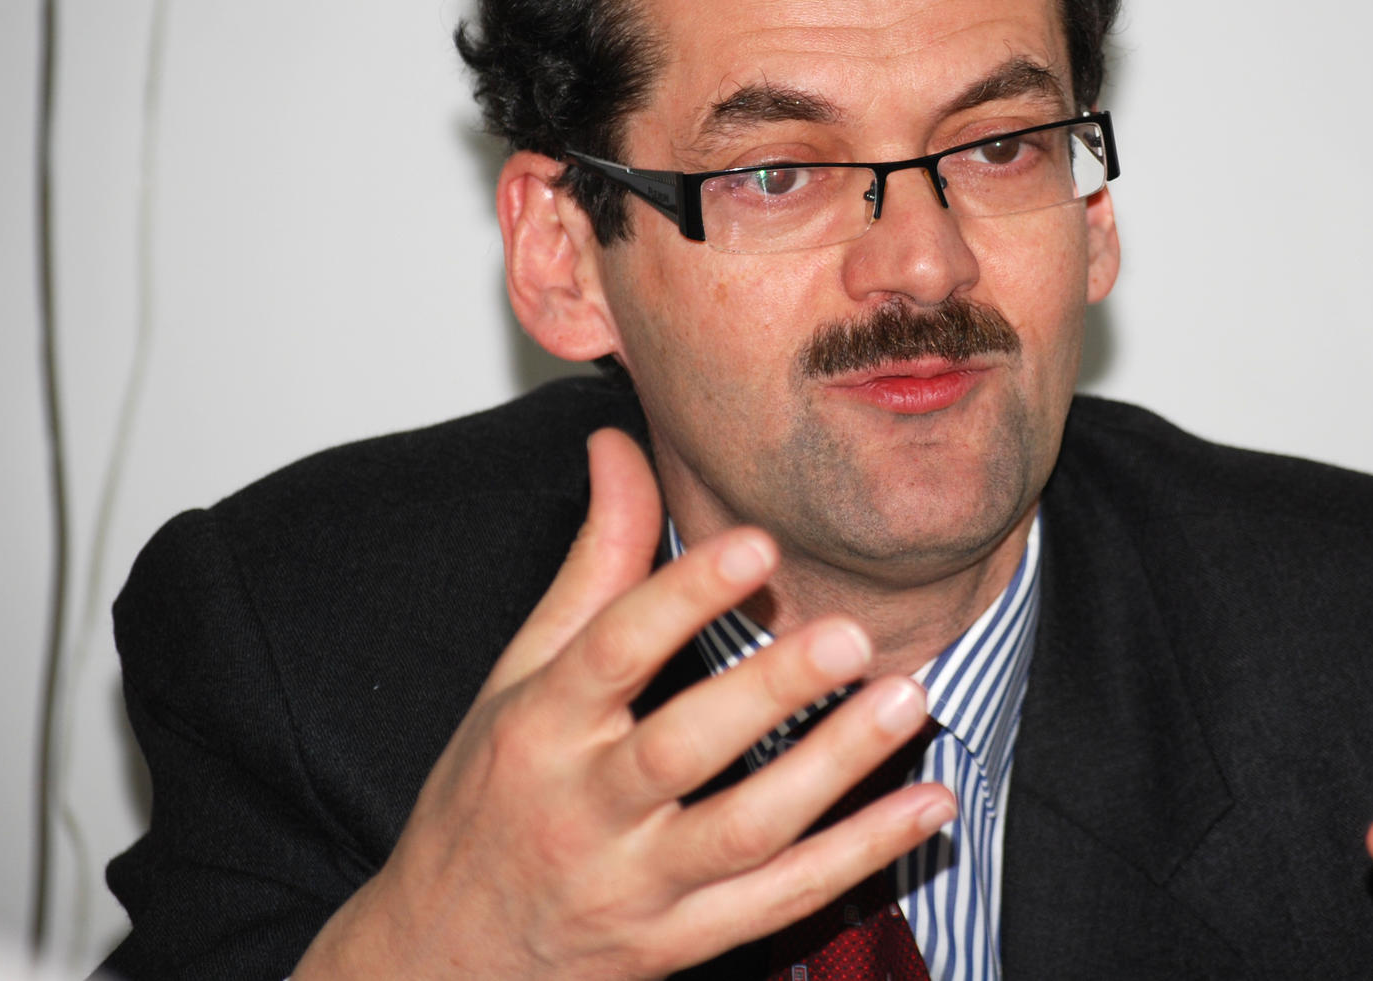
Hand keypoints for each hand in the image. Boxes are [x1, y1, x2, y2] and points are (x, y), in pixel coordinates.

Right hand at [294, 429, 955, 980]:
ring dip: (832, 769)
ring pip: (742, 832)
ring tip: (908, 700)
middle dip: (768, 693)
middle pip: (679, 748)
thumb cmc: (490, 797)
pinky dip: (860, 855)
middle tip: (852, 636)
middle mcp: (581, 810)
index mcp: (538, 728)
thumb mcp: (522, 676)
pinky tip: (927, 803)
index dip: (682, 596)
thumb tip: (617, 444)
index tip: (758, 543)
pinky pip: (780, 902)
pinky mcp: (678, 943)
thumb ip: (593, 565)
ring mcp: (633, 886)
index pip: (610, 652)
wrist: (445, 954)